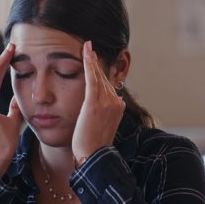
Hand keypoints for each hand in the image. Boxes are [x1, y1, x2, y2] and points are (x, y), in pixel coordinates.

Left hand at [71, 41, 125, 161]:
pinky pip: (92, 78)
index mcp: (118, 107)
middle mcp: (115, 102)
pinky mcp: (94, 103)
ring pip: (98, 76)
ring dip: (92, 60)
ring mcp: (106, 102)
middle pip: (104, 78)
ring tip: (87, 47)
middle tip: (89, 48)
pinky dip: (89, 64)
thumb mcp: (102, 126)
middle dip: (96, 63)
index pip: (108, 85)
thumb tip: (102, 107)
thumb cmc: (93, 146)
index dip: (100, 72)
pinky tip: (86, 52)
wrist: (93, 157)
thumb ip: (103, 113)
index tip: (94, 60)